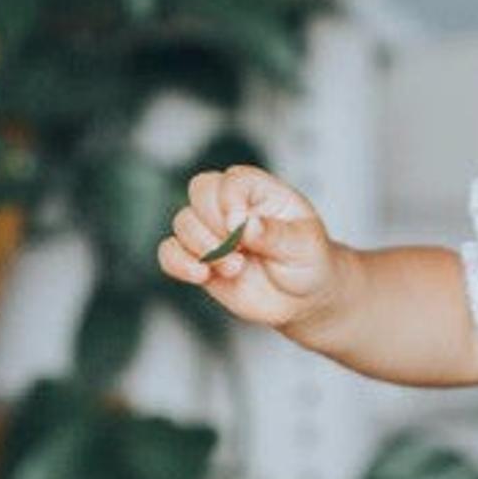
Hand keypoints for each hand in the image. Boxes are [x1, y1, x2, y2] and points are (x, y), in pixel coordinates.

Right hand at [157, 165, 342, 335]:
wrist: (302, 298)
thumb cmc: (308, 261)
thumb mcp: (304, 245)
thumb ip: (275, 234)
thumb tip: (246, 224)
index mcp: (259, 190)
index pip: (231, 180)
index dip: (230, 202)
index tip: (243, 227)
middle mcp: (230, 205)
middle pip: (199, 192)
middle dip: (215, 224)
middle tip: (240, 250)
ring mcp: (212, 232)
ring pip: (182, 222)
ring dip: (203, 248)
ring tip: (235, 268)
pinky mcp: (199, 259)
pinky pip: (169, 253)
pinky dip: (178, 264)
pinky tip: (201, 275)